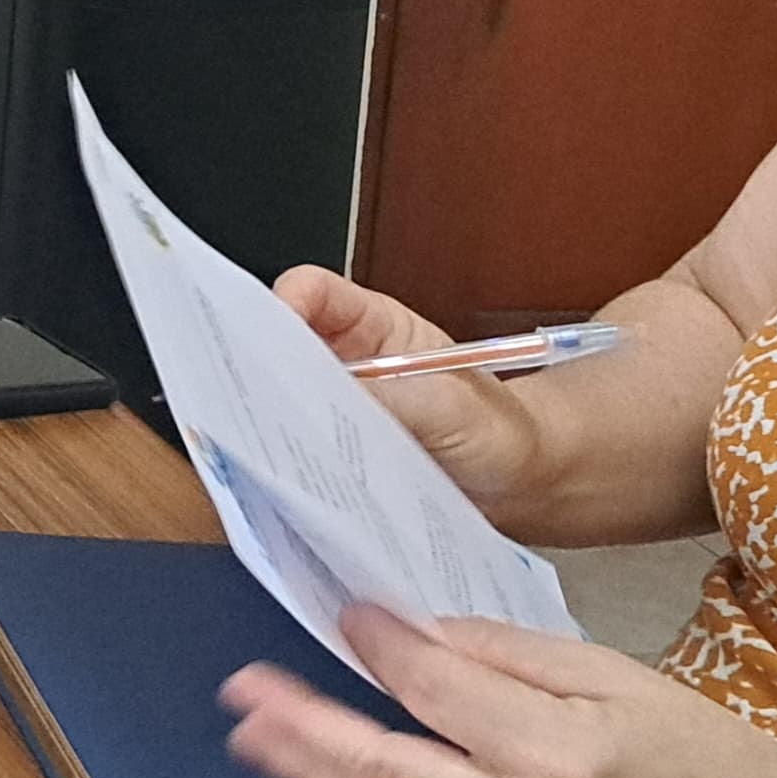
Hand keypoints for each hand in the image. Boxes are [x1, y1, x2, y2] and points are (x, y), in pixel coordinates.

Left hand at [218, 603, 776, 777]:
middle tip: (248, 688)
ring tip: (255, 743)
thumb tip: (420, 635)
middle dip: (309, 723)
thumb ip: (513, 656)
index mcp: (564, 749)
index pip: (438, 690)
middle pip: (394, 763)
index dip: (382, 647)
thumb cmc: (714, 762)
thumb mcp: (623, 676)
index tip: (345, 614)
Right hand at [271, 264, 552, 518]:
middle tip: (256, 397)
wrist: (520, 484)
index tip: (267, 336)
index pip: (312, 292)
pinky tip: (296, 474)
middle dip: (264, 365)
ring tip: (276, 441)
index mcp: (375, 324)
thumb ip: (391, 398)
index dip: (284, 304)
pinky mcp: (335, 448)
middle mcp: (347, 358)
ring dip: (277, 416)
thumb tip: (329, 396)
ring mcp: (338, 403)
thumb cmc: (497, 431)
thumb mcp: (449, 409)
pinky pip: (299, 442)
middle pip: (282, 341)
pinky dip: (293, 456)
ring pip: (284, 394)